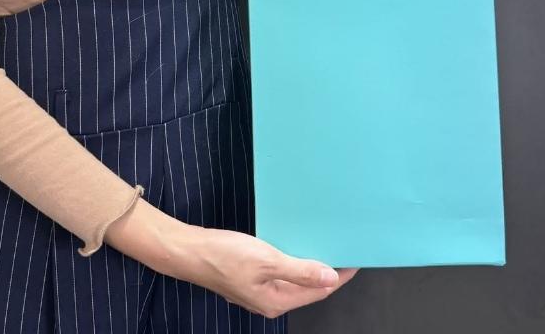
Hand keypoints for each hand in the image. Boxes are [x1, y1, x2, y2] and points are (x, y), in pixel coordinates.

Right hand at [172, 224, 359, 317]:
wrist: (189, 250)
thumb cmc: (223, 256)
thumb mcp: (267, 261)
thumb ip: (300, 271)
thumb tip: (330, 278)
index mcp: (276, 301)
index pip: (319, 291)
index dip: (339, 276)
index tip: (355, 259)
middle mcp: (270, 300)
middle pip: (308, 287)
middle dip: (327, 270)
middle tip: (341, 247)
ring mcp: (259, 289)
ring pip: (294, 277)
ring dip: (309, 262)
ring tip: (322, 243)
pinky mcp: (249, 276)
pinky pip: (280, 270)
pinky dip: (291, 258)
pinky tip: (293, 242)